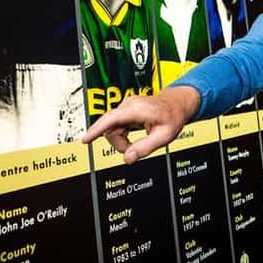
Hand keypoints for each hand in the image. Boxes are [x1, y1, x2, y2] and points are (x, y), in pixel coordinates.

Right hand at [81, 86, 200, 163]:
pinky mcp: (125, 109)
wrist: (176, 104)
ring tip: (138, 141)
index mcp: (138, 109)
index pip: (112, 119)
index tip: (85, 140)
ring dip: (121, 140)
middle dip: (119, 143)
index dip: (97, 130)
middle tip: (135, 150)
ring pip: (112, 129)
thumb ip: (145, 148)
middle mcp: (129, 105)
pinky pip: (116, 126)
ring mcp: (126, 106)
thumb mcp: (164, 137)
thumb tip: (127, 158)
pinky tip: (134, 134)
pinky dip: (122, 134)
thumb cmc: (172, 118)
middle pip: (110, 129)